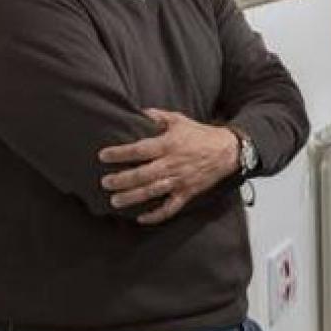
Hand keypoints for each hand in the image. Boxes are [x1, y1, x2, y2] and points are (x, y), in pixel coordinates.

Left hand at [99, 108, 239, 224]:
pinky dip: (157, 215)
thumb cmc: (201, 135)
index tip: (104, 156)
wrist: (227, 150)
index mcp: (169, 145)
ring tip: (115, 201)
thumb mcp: (179, 120)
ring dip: (133, 197)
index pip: (140, 150)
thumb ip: (157, 116)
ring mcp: (180, 180)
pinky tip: (142, 218)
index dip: (120, 153)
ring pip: (153, 192)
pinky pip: (171, 207)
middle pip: (142, 174)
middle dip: (122, 179)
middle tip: (105, 182)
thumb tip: (138, 112)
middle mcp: (172, 164)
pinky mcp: (187, 192)